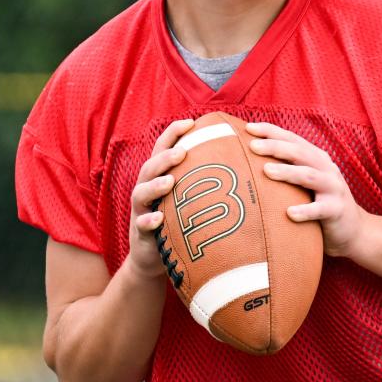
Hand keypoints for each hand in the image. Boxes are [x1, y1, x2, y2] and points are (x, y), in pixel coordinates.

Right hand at [128, 118, 194, 279]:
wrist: (153, 259)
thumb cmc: (178, 223)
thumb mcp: (188, 200)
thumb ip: (202, 181)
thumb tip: (241, 162)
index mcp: (159, 177)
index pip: (162, 149)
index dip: (173, 134)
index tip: (190, 122)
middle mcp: (146, 190)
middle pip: (150, 167)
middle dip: (165, 158)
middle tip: (182, 151)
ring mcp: (141, 211)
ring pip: (141, 193)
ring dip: (155, 185)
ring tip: (170, 182)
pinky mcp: (140, 233)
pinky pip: (141, 225)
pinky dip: (148, 220)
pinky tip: (158, 219)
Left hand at [246, 122, 366, 257]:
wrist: (354, 231)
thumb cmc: (320, 204)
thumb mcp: (306, 183)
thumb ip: (288, 170)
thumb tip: (249, 162)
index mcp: (316, 159)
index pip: (292, 140)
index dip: (272, 132)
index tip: (249, 128)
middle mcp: (326, 169)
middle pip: (300, 153)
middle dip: (276, 147)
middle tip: (253, 146)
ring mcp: (333, 189)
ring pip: (309, 176)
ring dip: (288, 172)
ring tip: (266, 171)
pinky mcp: (337, 210)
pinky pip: (320, 210)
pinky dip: (306, 211)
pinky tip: (290, 213)